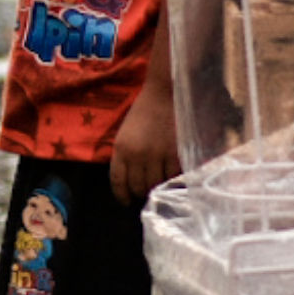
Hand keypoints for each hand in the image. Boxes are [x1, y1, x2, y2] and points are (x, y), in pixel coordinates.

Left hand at [110, 81, 180, 203]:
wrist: (164, 93)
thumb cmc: (144, 111)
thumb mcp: (126, 133)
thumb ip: (125, 156)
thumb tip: (129, 180)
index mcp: (121, 148)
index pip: (118, 181)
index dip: (122, 195)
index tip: (126, 201)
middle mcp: (137, 155)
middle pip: (138, 187)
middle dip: (141, 192)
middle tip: (146, 191)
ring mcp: (157, 155)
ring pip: (156, 184)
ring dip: (158, 187)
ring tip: (160, 184)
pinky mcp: (175, 153)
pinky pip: (173, 176)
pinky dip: (173, 178)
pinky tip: (173, 175)